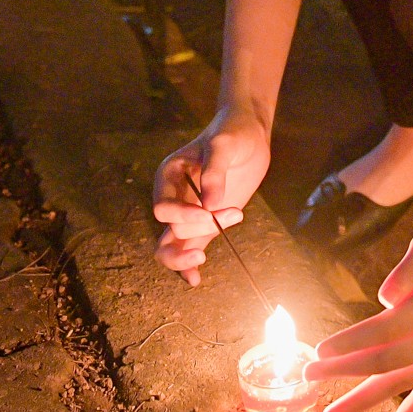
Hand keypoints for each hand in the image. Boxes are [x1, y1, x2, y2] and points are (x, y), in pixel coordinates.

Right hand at [151, 105, 269, 284]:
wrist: (248, 133)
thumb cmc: (233, 132)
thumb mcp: (225, 144)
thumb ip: (215, 171)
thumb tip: (210, 204)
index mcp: (169, 175)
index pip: (164, 208)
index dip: (184, 216)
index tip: (212, 213)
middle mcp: (173, 197)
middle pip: (171, 229)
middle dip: (200, 228)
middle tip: (235, 213)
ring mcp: (188, 213)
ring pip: (169, 246)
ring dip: (186, 256)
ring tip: (202, 257)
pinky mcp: (205, 224)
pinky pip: (188, 248)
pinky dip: (188, 265)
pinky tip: (195, 278)